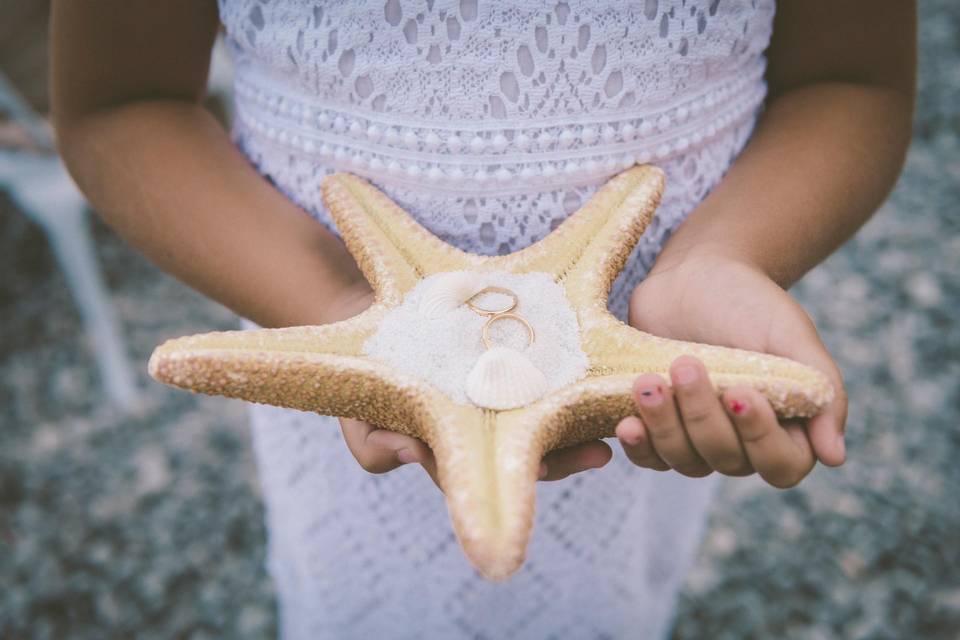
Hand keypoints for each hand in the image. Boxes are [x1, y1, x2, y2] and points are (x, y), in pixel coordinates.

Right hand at [331, 280, 612, 487]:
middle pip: (534, 449)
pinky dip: (570, 365)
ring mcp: (498, 393)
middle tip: (603, 453)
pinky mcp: (507, 356)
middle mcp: (487, 428)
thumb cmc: (361, 383)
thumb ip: (377, 444)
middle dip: (569, 454)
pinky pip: (543, 366)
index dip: (528, 473)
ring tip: (616, 410)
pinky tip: (598, 353)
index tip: (552, 466)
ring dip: (579, 414)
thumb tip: (410, 451)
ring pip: (546, 410)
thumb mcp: (357, 421)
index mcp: (456, 452)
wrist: (371, 320)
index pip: (497, 475)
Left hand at [614, 251, 847, 487]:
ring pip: (683, 461)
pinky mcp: (657, 428)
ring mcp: (696, 439)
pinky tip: (627, 424)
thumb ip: (822, 393)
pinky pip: (648, 457)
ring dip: (664, 426)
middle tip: (685, 364)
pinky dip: (638, 446)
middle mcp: (742, 443)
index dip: (760, 438)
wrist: (694, 275)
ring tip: (647, 382)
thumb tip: (835, 458)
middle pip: (725, 460)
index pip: (781, 465)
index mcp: (786, 427)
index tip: (740, 392)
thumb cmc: (751, 303)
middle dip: (702, 414)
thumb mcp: (792, 337)